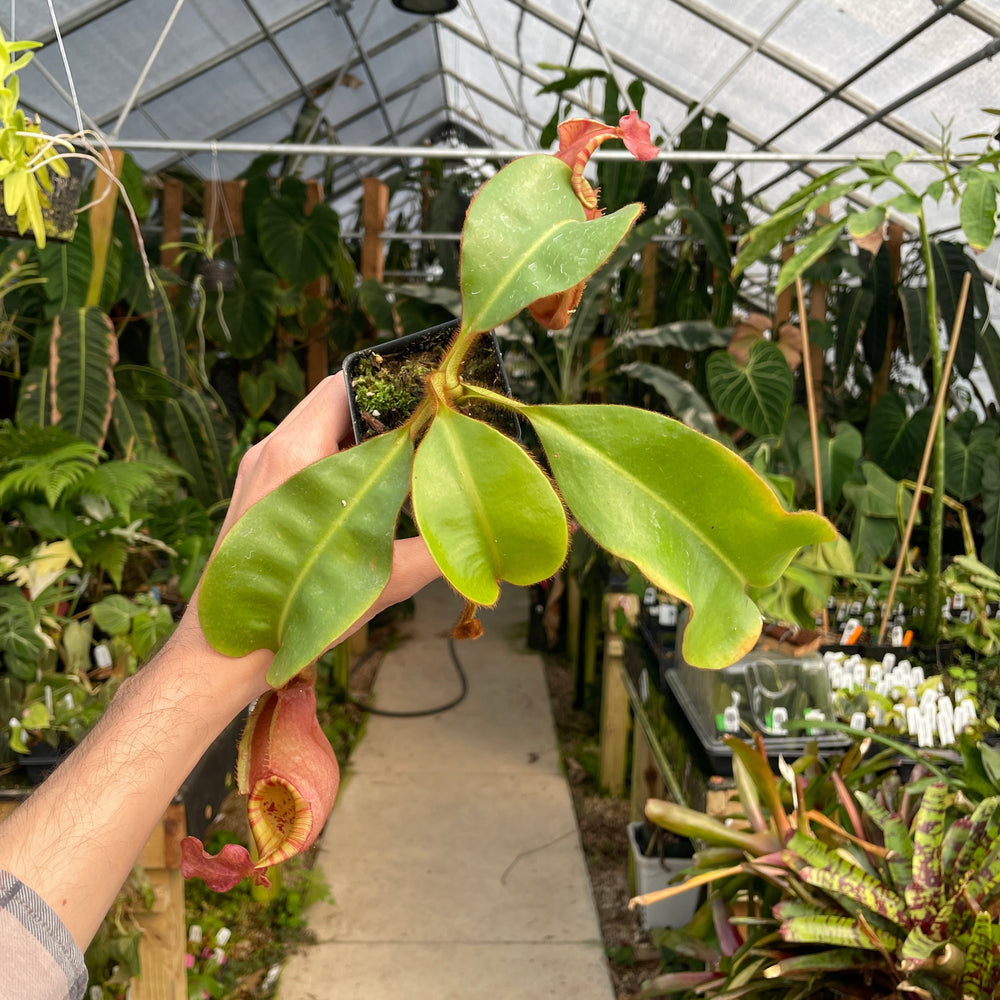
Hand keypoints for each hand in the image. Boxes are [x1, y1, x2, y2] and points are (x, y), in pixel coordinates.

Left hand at [174, 373, 440, 701]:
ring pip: (316, 424)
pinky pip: (301, 451)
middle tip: (423, 430)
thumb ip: (433, 550)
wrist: (224, 648)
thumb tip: (474, 534)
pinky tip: (361, 490)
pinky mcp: (253, 488)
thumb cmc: (295, 611)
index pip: (347, 384)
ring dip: (356, 434)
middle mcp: (271, 449)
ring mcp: (257, 466)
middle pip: (331, 398)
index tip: (430, 400)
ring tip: (398, 460)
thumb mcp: (380, 579)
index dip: (392, 384)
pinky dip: (334, 456)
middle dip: (380, 408)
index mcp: (298, 455)